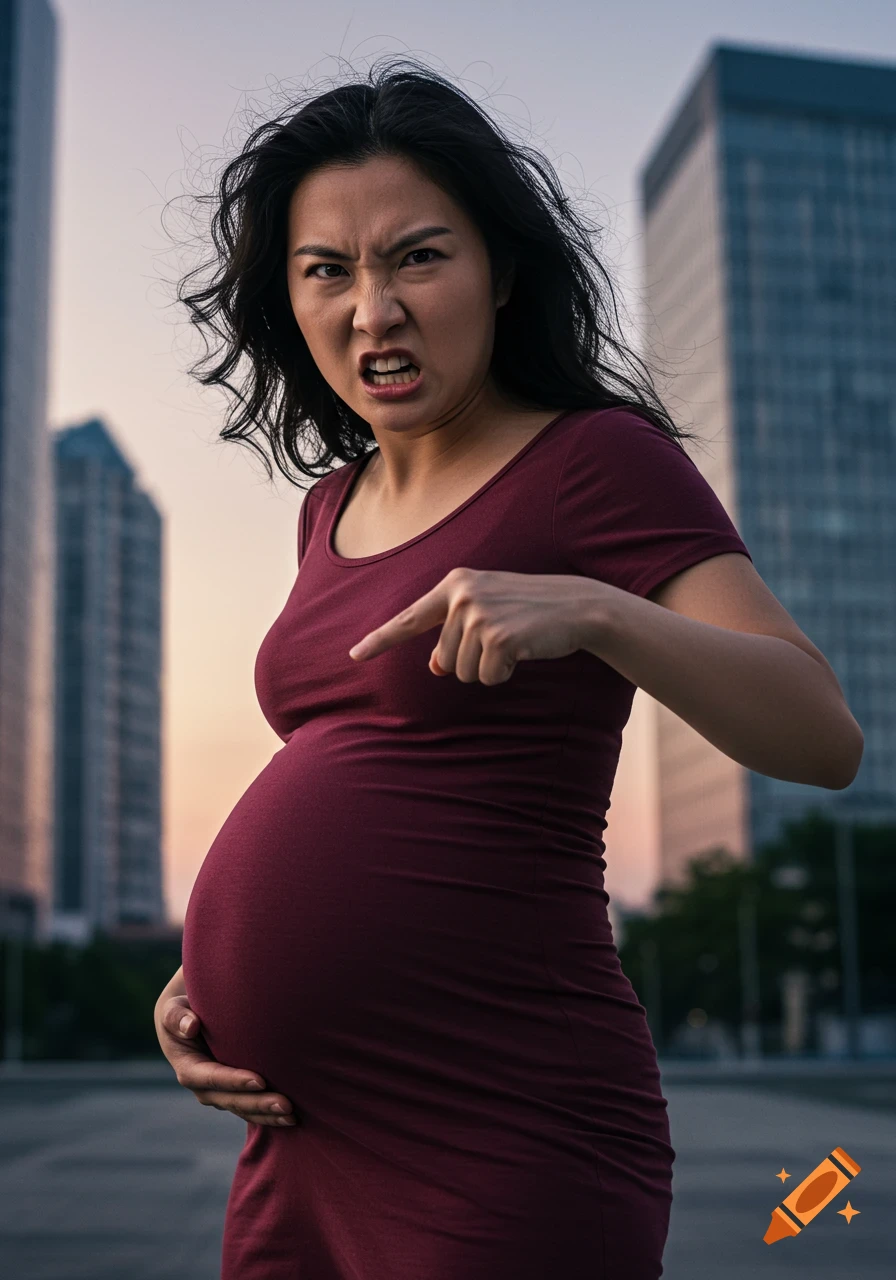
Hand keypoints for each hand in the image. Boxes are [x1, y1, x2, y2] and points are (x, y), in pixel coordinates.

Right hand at [154, 993, 298, 1126]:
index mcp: (189, 1069)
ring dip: (267, 1115)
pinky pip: (250, 1108)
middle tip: (286, 1105)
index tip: (260, 1080)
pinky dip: (268, 1114)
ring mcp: (219, 1094)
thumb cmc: (183, 1012)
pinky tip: (290, 1117)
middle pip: (232, 1100)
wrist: (188, 1023)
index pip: (212, 1078)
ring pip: (244, 1109)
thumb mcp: (173, 1010)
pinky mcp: (233, 1094)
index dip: (234, 1081)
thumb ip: (177, 1017)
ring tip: (292, 1117)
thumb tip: (190, 1026)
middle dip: (258, 1104)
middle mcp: (204, 1088)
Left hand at [349, 567, 605, 684]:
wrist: (579, 605)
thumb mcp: (488, 615)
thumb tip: (435, 667)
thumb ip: (455, 635)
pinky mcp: (498, 637)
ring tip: (515, 641)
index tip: (355, 655)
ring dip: (488, 667)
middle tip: (506, 636)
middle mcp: (462, 596)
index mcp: (456, 584)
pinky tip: (524, 650)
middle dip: (473, 660)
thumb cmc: (531, 611)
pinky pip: (487, 676)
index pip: (410, 618)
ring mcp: (479, 615)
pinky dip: (505, 673)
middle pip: (445, 658)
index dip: (381, 640)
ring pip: (462, 672)